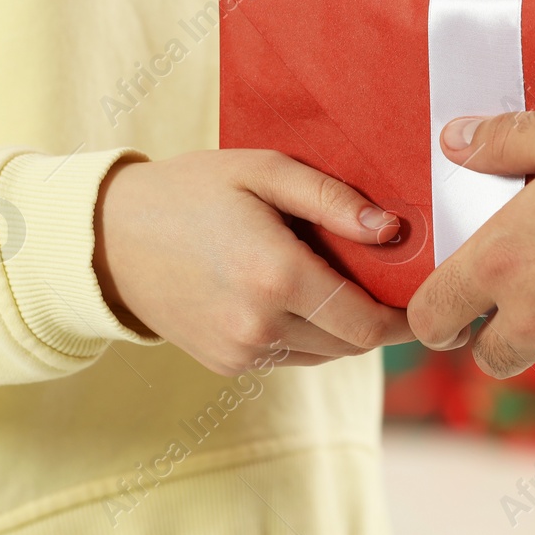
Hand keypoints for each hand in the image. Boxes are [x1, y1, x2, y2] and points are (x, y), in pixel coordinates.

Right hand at [93, 150, 412, 374]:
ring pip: (327, 354)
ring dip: (346, 325)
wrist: (109, 237)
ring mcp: (240, 351)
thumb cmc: (192, 190)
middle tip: (394, 281)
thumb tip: (391, 231)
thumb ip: (333, 200)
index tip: (425, 295)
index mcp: (276, 276)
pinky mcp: (226, 364)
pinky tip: (300, 293)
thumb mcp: (265, 171)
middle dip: (381, 318)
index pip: (368, 323)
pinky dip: (311, 332)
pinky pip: (294, 356)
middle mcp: (260, 325)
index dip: (405, 317)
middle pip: (353, 344)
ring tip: (342, 279)